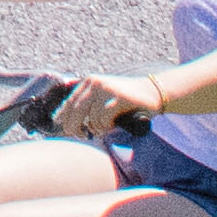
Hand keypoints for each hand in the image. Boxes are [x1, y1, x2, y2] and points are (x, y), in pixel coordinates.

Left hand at [61, 71, 175, 138]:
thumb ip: (87, 105)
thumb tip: (65, 121)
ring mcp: (107, 89)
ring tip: (107, 127)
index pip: (70, 102)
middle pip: (76, 110)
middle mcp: (96, 83)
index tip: (66, 130)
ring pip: (92, 118)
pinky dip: (108, 126)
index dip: (65, 118)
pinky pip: (105, 118)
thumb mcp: (103, 97)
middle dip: (76, 127)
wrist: (152, 92)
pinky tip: (114, 124)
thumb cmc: (126, 99)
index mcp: (89, 81)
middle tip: (82, 135)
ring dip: (98, 128)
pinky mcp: (118, 97)